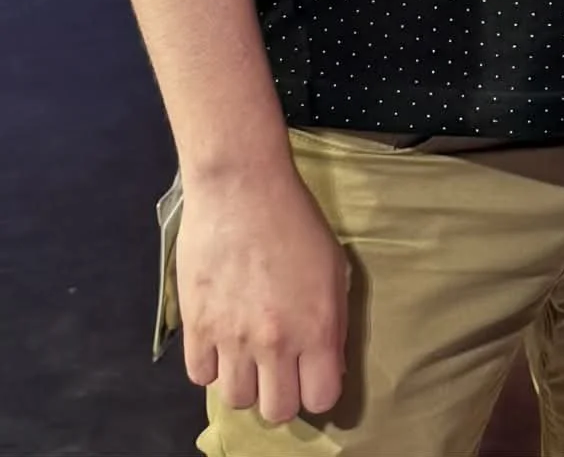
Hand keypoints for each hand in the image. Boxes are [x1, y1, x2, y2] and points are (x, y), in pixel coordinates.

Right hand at [178, 158, 349, 424]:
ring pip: (236, 399)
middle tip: (279, 368)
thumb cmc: (295, 219)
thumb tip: (327, 365)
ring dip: (244, 381)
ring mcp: (232, 338)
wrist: (242, 186)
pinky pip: (200, 376)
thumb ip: (332, 322)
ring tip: (247, 354)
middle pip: (276, 411)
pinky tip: (220, 340)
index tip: (312, 373)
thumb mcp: (333, 268)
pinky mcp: (196, 327)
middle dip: (281, 393)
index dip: (318, 389)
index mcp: (316, 328)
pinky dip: (211, 364)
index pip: (320, 399)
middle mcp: (275, 343)